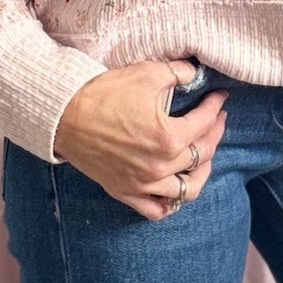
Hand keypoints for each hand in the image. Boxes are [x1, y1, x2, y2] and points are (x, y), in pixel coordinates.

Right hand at [53, 56, 229, 218]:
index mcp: (169, 137)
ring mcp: (143, 183)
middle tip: (216, 120)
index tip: (219, 97)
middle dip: (214, 134)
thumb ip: (178, 73)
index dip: (215, 106)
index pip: (204, 123)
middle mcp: (160, 165)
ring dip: (201, 173)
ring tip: (202, 158)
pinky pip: (155, 209)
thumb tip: (195, 73)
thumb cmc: (103, 94)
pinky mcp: (125, 191)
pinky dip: (169, 203)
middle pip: (202, 155)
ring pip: (186, 190)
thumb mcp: (146, 74)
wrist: (63, 115)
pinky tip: (173, 189)